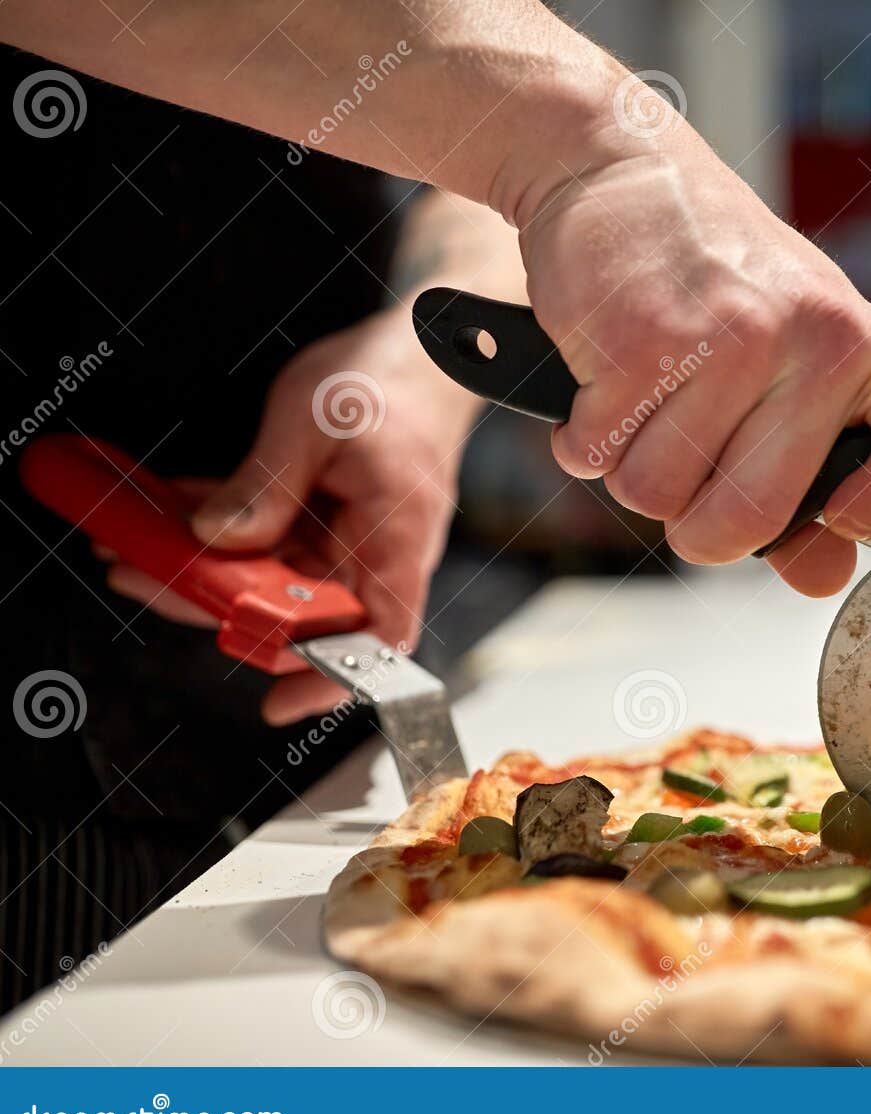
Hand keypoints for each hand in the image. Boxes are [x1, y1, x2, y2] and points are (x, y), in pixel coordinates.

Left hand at [106, 307, 478, 724]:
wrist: (427, 348)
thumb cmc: (392, 378)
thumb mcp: (311, 419)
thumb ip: (264, 484)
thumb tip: (216, 538)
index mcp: (397, 535)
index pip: (381, 636)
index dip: (334, 677)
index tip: (279, 702)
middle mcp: (379, 550)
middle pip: (303, 612)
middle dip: (221, 607)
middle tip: (146, 581)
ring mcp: (352, 537)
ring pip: (277, 580)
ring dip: (208, 569)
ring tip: (135, 547)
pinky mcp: (328, 517)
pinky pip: (273, 541)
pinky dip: (222, 531)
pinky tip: (171, 513)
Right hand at [510, 77, 870, 596]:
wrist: (620, 170)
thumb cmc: (711, 280)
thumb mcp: (790, 364)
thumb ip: (813, 482)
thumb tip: (821, 578)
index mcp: (867, 348)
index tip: (845, 517)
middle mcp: (817, 340)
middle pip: (748, 523)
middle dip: (697, 526)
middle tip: (687, 469)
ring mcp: (732, 336)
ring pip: (659, 499)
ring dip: (633, 472)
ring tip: (647, 401)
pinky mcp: (645, 338)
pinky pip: (599, 458)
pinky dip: (586, 439)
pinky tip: (606, 379)